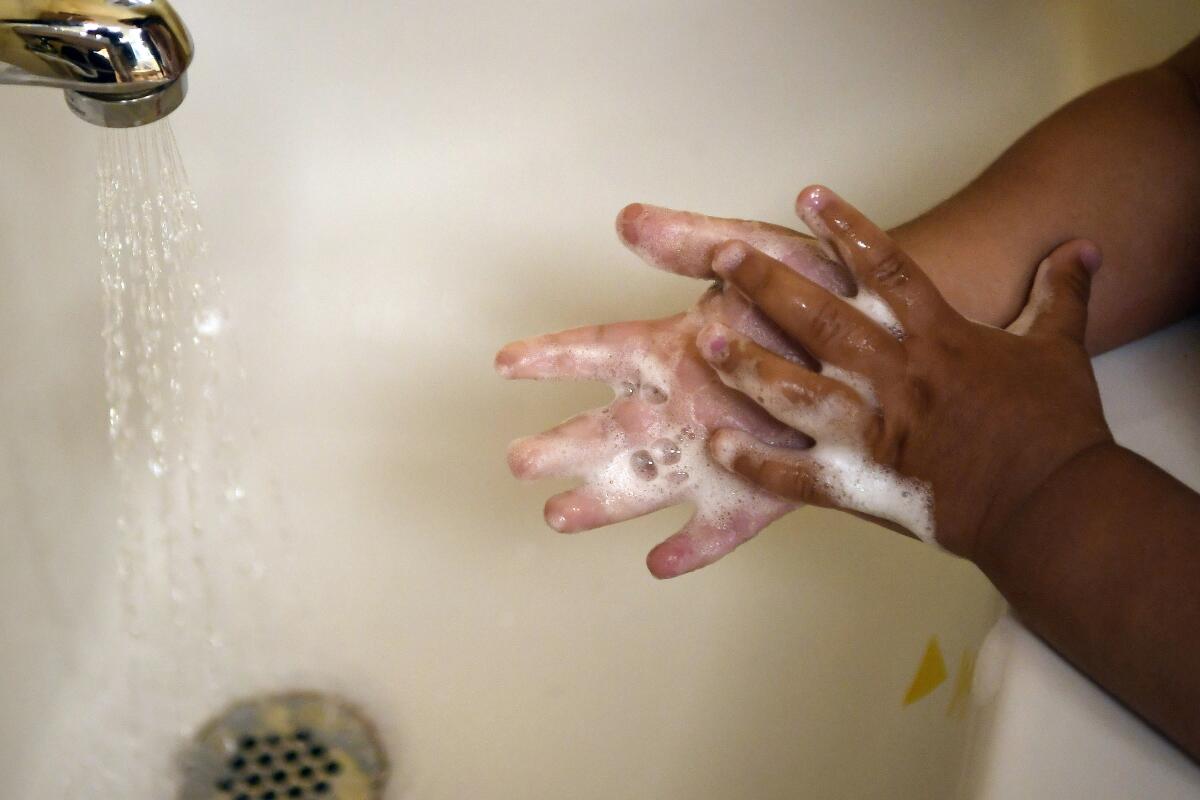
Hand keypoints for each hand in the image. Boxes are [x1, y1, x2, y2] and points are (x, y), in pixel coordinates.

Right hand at [496, 210, 852, 577]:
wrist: (889, 333)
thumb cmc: (817, 287)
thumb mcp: (756, 252)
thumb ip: (694, 244)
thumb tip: (628, 221)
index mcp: (677, 348)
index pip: (602, 350)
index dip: (553, 356)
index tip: (505, 361)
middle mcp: (688, 402)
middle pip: (612, 427)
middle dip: (564, 443)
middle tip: (519, 461)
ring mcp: (722, 446)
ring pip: (651, 479)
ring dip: (606, 499)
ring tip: (559, 515)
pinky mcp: (766, 485)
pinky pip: (726, 521)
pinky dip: (696, 545)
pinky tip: (660, 563)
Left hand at [695, 185, 1112, 558]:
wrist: (1055, 508)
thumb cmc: (1057, 430)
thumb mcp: (1062, 350)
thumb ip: (1062, 294)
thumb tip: (1082, 248)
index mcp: (940, 340)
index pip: (887, 268)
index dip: (845, 227)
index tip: (807, 195)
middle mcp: (898, 378)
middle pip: (822, 321)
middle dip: (769, 286)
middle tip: (725, 257)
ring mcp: (874, 433)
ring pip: (796, 392)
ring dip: (748, 365)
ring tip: (705, 340)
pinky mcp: (861, 485)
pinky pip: (794, 475)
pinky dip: (754, 462)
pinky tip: (717, 443)